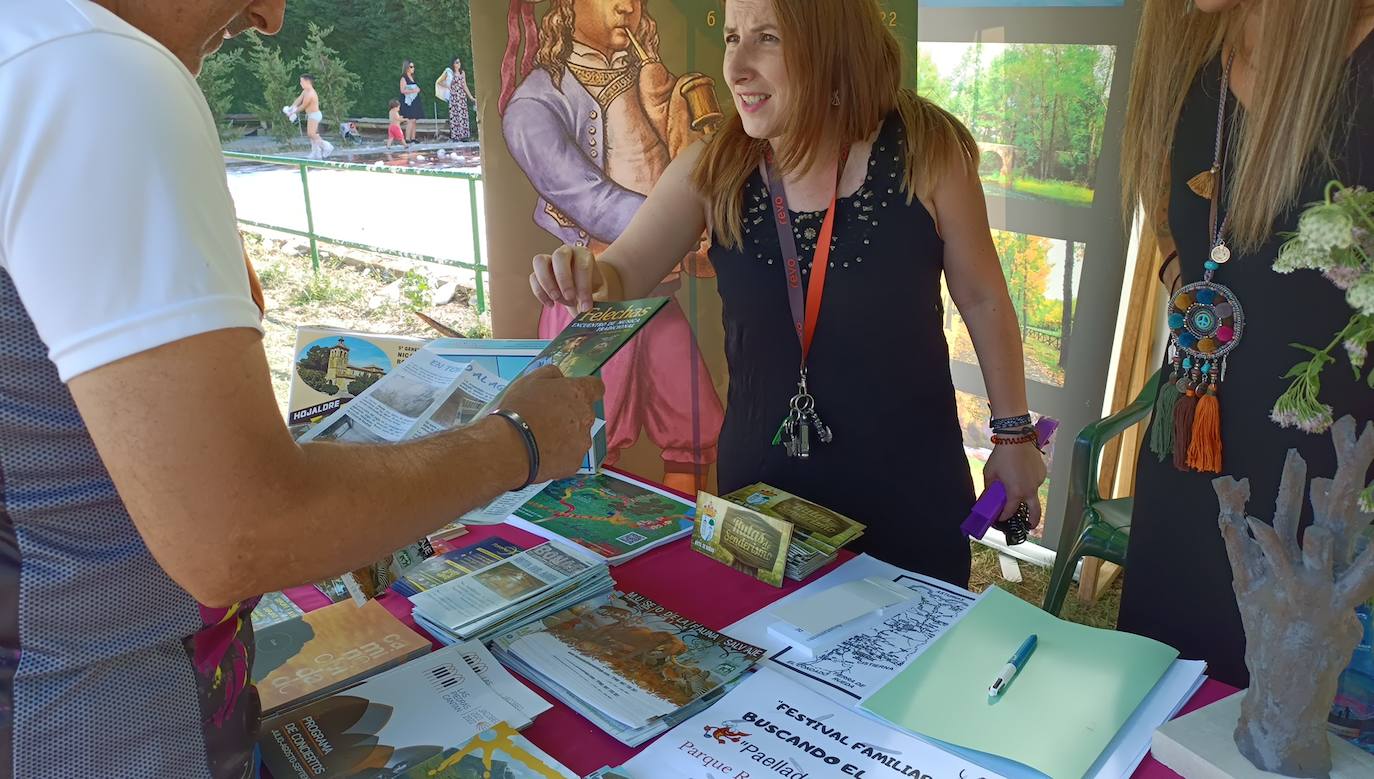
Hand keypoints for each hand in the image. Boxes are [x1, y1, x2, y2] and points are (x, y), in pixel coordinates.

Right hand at [495, 365, 603, 483]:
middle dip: (570, 414)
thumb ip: (551, 374)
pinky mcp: (575, 462)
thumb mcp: (530, 380)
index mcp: (578, 393)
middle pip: (584, 413)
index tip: (574, 393)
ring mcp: (582, 442)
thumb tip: (560, 377)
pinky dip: (559, 454)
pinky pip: (570, 455)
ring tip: (540, 438)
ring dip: (565, 435)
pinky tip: (540, 452)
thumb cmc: (519, 410)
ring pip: (578, 435)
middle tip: (545, 417)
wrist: (510, 447)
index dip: (586, 389)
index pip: (596, 387)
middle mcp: (586, 417)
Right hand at [531, 244, 600, 312]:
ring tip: (557, 300)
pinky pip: (533, 277)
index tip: (586, 307)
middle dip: (563, 279)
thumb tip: (587, 309)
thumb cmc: (593, 289)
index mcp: (583, 255)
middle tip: (569, 298)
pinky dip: (540, 292)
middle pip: (559, 256)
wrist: (581, 290)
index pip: (582, 266)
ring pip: (540, 262)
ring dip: (547, 282)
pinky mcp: (539, 271)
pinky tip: (551, 304)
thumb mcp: (600, 294)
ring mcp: (550, 260)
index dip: (583, 287)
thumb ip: (597, 300)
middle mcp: (566, 253)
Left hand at [982, 442, 1046, 527]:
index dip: (1003, 516)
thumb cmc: (1001, 456)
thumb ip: (988, 490)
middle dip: (1033, 521)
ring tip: (1016, 484)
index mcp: (1016, 493)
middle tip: (1029, 526)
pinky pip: (1035, 482)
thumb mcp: (990, 474)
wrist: (1017, 438)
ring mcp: (1038, 481)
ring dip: (1026, 495)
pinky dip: (1029, 482)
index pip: (1010, 511)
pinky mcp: (1042, 473)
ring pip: (1033, 494)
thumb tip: (985, 499)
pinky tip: (1021, 473)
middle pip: (1035, 512)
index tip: (1000, 518)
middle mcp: (1030, 490)